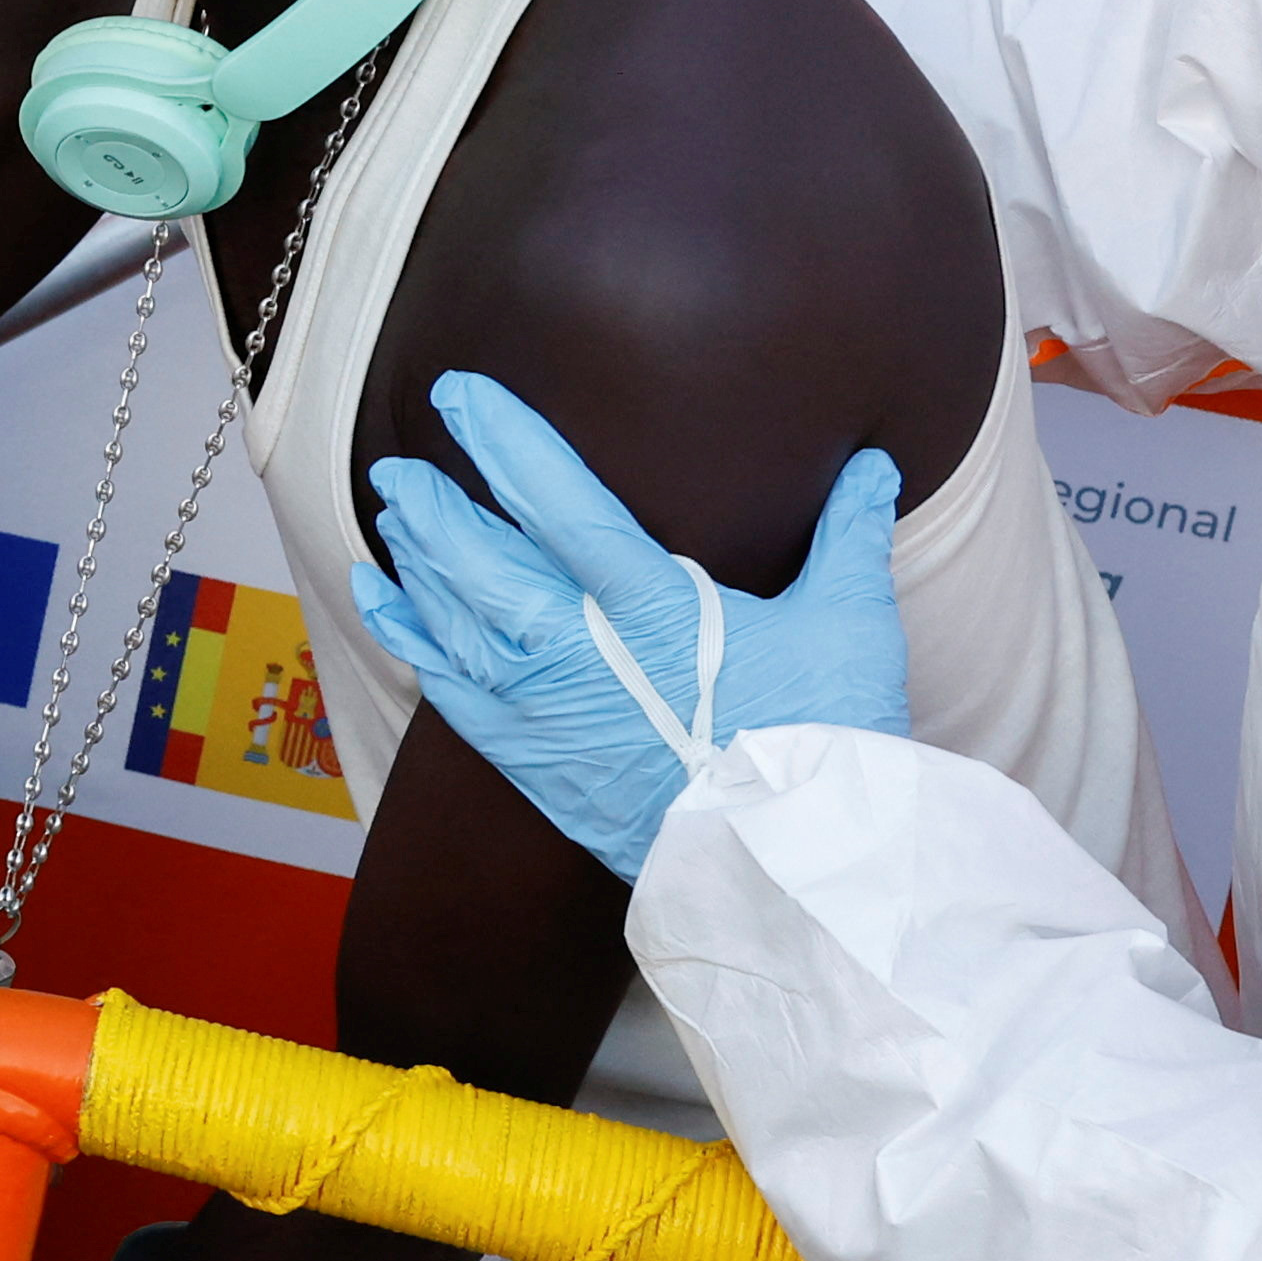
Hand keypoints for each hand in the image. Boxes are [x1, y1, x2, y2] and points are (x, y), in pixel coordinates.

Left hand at [350, 371, 910, 882]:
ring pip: (452, 618)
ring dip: (418, 561)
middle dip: (434, 506)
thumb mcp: (849, 625)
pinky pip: (446, 687)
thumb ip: (848, 535)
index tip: (461, 394)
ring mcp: (543, 710)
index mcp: (648, 604)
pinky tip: (387, 603)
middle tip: (403, 468)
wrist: (787, 865)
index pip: (556, 500)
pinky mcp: (531, 761)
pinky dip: (409, 637)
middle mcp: (576, 651)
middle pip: (477, 560)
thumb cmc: (823, 742)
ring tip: (396, 517)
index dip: (503, 440)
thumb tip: (874, 466)